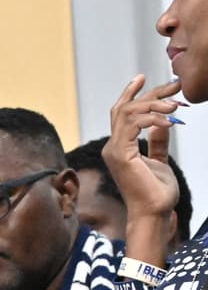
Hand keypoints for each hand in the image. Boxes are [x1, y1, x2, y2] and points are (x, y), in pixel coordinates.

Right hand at [105, 75, 184, 225]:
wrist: (154, 212)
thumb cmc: (156, 193)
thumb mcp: (160, 160)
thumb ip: (158, 142)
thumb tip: (163, 125)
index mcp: (120, 147)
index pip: (122, 112)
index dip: (134, 93)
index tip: (147, 78)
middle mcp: (112, 147)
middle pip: (124, 107)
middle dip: (151, 93)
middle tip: (174, 86)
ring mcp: (114, 151)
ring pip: (127, 113)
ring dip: (154, 104)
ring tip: (176, 106)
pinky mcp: (121, 156)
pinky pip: (133, 125)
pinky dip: (152, 119)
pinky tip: (170, 121)